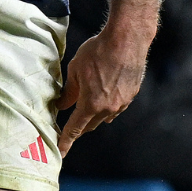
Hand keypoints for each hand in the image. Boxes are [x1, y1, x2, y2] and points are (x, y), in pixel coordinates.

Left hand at [54, 30, 146, 156]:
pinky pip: (116, 107)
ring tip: (88, 101)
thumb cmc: (98, 50)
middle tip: (69, 122)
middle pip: (89, 125)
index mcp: (91, 104)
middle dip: (79, 126)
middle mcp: (108, 108)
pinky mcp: (131, 95)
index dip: (66, 141)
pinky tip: (105, 95)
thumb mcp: (76, 69)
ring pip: (104, 117)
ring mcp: (122, 103)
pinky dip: (108, 106)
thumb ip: (69, 91)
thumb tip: (62, 104)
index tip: (60, 151)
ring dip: (94, 114)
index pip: (74, 128)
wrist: (127, 39)